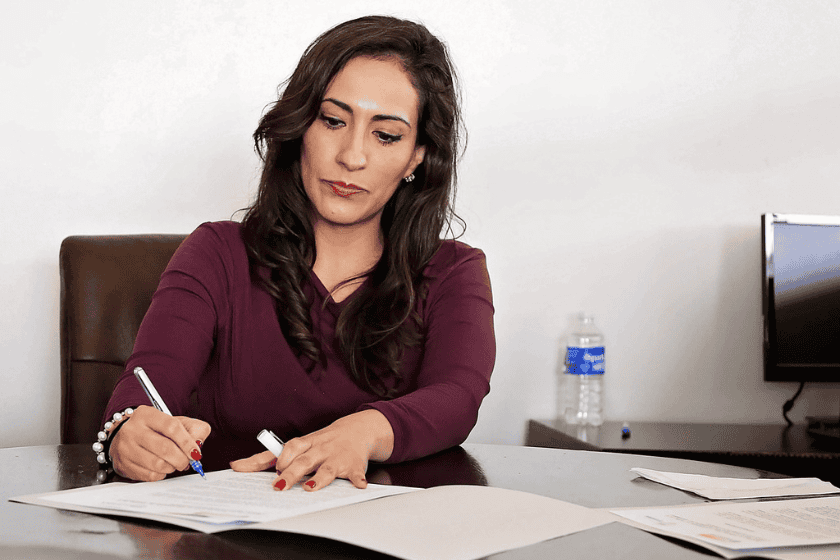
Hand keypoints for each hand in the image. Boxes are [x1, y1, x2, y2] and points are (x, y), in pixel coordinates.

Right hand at [110, 405, 210, 480]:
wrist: (127, 436)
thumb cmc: (156, 430)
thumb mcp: (176, 422)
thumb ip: (194, 429)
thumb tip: (198, 444)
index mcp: (147, 414)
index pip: (171, 427)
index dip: (187, 442)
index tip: (195, 453)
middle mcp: (133, 430)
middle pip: (165, 448)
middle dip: (182, 459)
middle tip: (187, 461)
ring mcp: (125, 448)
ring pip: (157, 464)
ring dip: (172, 467)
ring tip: (174, 463)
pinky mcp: (123, 464)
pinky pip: (149, 475)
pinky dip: (161, 474)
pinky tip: (162, 468)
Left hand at [230, 409, 392, 491]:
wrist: (358, 430)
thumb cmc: (322, 441)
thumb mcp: (299, 445)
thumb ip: (270, 456)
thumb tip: (237, 465)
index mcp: (305, 444)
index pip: (288, 448)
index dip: (277, 458)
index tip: (266, 468)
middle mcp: (319, 449)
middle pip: (304, 460)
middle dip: (292, 472)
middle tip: (280, 486)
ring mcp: (336, 457)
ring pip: (327, 467)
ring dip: (320, 477)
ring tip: (310, 487)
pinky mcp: (353, 465)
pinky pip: (356, 472)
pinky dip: (357, 479)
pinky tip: (358, 485)